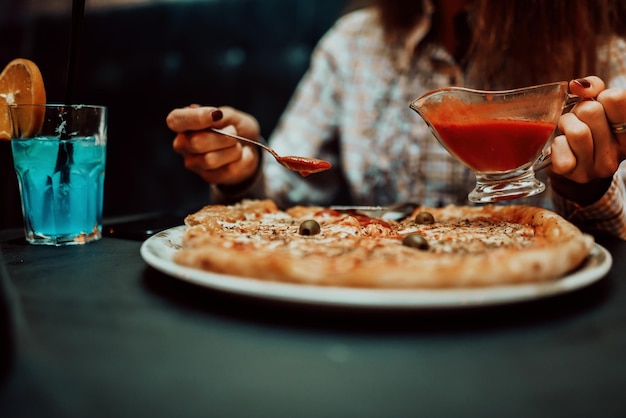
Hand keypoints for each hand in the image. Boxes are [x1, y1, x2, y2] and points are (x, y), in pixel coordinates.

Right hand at [166, 105, 260, 184]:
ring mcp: (193, 163)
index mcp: (183, 123)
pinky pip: (228, 170)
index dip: (195, 118)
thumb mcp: (231, 115)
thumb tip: (214, 116)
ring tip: (238, 145)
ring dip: (233, 150)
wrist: (250, 148)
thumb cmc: (236, 128)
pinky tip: (242, 156)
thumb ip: (220, 116)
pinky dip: (242, 160)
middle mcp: (183, 144)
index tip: (215, 115)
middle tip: (234, 131)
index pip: (175, 120)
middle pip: (196, 142)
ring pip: (211, 160)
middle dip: (223, 136)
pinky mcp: (208, 177)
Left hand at [549, 76, 625, 203]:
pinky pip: (563, 150)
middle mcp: (620, 151)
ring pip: (578, 132)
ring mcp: (600, 166)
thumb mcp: (596, 103)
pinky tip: (562, 147)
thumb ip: (593, 87)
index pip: (616, 98)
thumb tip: (578, 85)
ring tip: (568, 131)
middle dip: (577, 110)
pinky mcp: (578, 175)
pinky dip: (557, 144)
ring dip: (566, 125)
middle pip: (591, 111)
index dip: (600, 96)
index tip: (599, 106)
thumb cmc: (586, 127)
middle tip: (578, 121)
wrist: (572, 162)